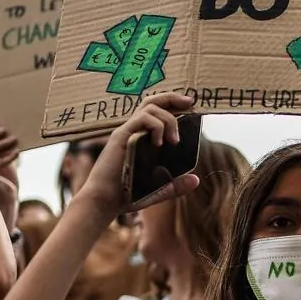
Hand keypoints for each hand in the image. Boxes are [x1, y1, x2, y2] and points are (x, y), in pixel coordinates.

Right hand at [77, 93, 199, 214]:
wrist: (104, 202)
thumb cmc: (126, 195)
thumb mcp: (158, 190)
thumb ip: (176, 185)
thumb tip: (196, 180)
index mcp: (141, 138)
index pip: (156, 112)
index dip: (172, 104)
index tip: (190, 105)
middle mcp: (133, 130)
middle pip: (152, 101)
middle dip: (173, 97)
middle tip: (190, 102)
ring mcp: (126, 132)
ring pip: (150, 107)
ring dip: (168, 119)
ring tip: (174, 141)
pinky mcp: (121, 136)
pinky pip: (141, 119)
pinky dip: (156, 126)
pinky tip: (160, 143)